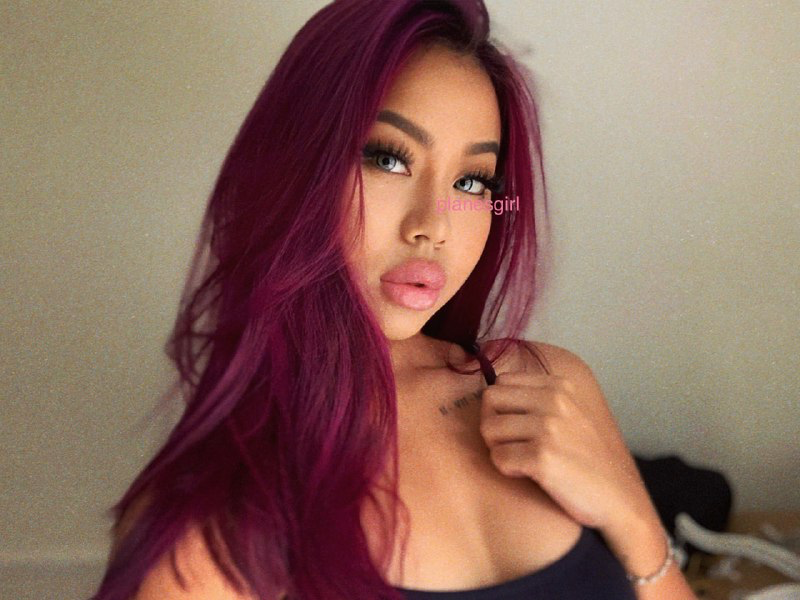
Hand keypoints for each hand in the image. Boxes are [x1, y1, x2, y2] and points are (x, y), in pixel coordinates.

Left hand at [478, 369, 652, 531]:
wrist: (617, 498)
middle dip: (492, 423)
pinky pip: (498, 458)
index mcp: (558, 386)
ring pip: (488, 429)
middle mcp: (554, 401)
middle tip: (511, 444)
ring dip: (498, 448)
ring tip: (522, 460)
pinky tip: (529, 475)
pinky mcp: (542, 458)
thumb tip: (491, 392)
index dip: (500, 406)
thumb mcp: (569, 412)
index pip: (501, 382)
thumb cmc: (585, 459)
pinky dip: (507, 470)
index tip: (515, 426)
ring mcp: (548, 429)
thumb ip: (537, 397)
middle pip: (490, 400)